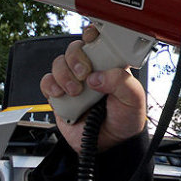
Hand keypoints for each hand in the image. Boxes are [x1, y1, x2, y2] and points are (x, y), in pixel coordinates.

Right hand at [40, 25, 146, 152]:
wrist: (109, 146)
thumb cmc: (125, 120)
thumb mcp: (134, 99)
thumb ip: (121, 82)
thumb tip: (97, 77)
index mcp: (110, 65)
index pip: (99, 40)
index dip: (92, 34)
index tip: (91, 38)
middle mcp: (91, 70)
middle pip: (74, 48)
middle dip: (76, 58)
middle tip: (84, 74)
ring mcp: (73, 81)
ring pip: (59, 63)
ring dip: (64, 74)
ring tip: (75, 91)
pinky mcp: (59, 95)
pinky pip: (47, 82)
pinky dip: (51, 85)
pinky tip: (62, 94)